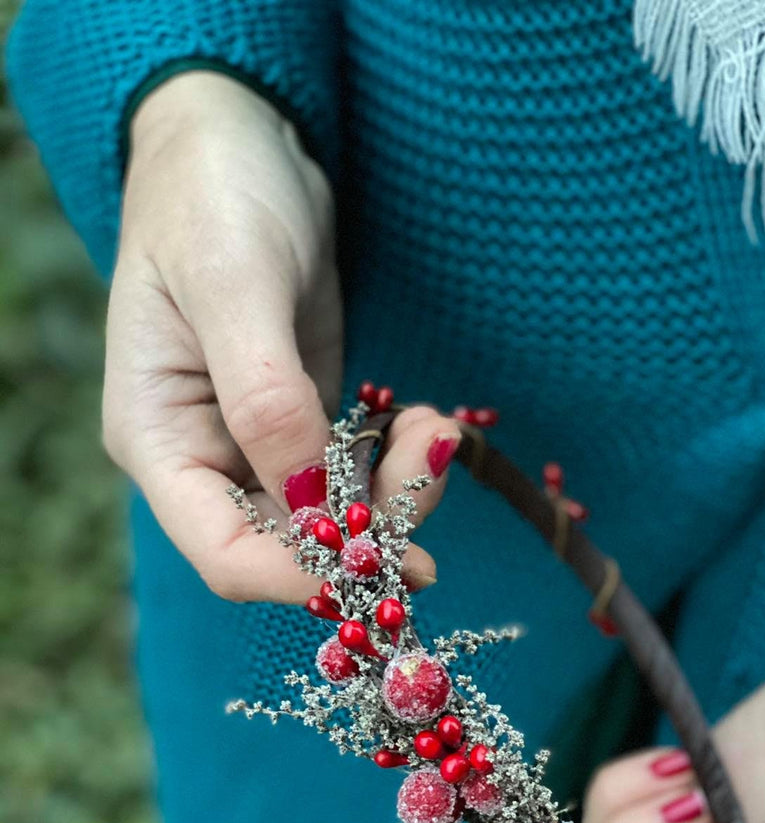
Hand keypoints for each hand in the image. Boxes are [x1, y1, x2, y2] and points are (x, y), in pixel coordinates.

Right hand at [104, 71, 458, 602]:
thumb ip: (267, 399)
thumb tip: (310, 496)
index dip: (300, 576)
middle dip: (368, 530)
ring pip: (335, 518)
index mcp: (159, 440)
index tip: (378, 564)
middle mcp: (203, 459)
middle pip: (290, 546)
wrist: (242, 139)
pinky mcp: (303, 425)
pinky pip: (356, 478)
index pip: (225, 553)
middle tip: (435, 470)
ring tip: (439, 432)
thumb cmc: (215, 196)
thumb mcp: (236, 286)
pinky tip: (429, 426)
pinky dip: (398, 467)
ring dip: (397, 495)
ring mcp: (255, 446)